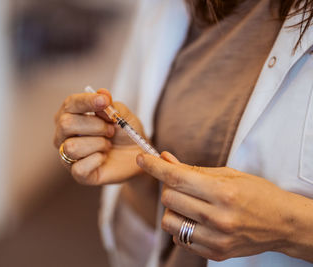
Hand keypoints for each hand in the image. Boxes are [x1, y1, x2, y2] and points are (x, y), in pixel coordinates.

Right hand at [54, 89, 145, 184]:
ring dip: (97, 144)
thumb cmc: (124, 132)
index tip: (104, 101)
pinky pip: (79, 168)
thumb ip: (110, 105)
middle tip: (110, 130)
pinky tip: (103, 157)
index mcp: (71, 114)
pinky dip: (96, 160)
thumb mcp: (122, 114)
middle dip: (95, 125)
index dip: (86, 101)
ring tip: (107, 144)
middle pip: (66, 124)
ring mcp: (68, 155)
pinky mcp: (78, 174)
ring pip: (72, 147)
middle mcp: (64, 134)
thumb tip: (102, 93)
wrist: (137, 154)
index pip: (70, 104)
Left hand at [136, 151, 295, 260]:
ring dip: (172, 209)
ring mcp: (216, 239)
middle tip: (182, 184)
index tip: (142, 158)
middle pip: (169, 198)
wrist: (283, 224)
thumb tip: (165, 158)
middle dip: (169, 187)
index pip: (176, 178)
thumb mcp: (229, 174)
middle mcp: (218, 218)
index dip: (154, 166)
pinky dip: (181, 226)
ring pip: (169, 221)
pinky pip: (180, 239)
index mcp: (223, 193)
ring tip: (189, 204)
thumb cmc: (258, 194)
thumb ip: (193, 169)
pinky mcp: (215, 253)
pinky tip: (195, 219)